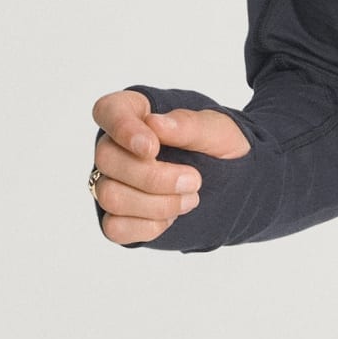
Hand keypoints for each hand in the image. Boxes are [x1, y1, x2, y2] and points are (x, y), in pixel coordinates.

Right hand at [88, 89, 248, 243]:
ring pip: (110, 196)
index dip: (123, 129)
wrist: (230, 182)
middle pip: (106, 159)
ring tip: (190, 199)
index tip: (151, 148)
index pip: (109, 111)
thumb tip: (156, 123)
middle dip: (154, 177)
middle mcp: (115, 146)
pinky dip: (149, 226)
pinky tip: (171, 217)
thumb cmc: (217, 146)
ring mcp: (111, 182)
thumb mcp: (217, 130)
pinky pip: (114, 227)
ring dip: (157, 204)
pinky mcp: (116, 216)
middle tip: (195, 180)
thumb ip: (189, 125)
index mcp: (136, 112)